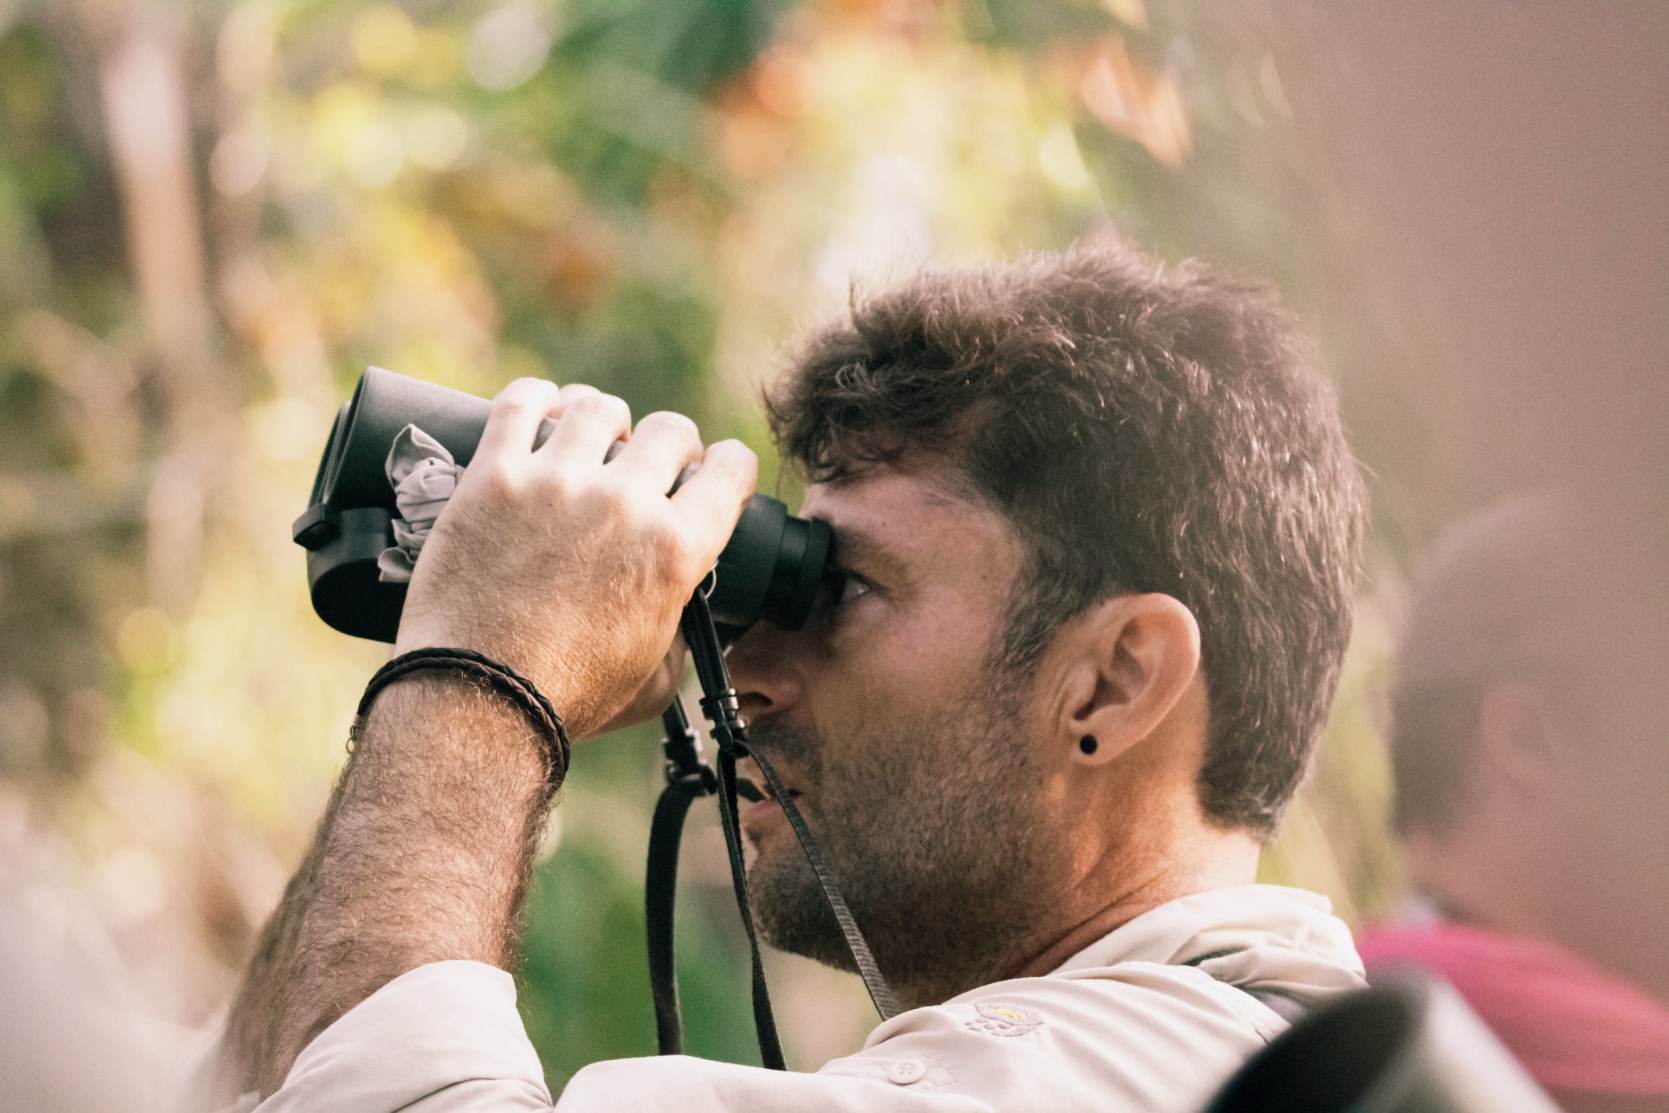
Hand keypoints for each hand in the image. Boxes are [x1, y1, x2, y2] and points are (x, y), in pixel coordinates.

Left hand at [393, 379, 757, 738]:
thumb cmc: (567, 700)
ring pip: (597, 407)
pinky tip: (538, 410)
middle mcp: (623, 504)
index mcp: (674, 551)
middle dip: (668, 446)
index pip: (730, 471)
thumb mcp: (657, 681)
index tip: (713, 470)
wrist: (478, 701)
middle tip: (647, 465)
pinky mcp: (493, 477)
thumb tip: (679, 610)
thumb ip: (680, 634)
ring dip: (602, 420)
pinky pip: (520, 404)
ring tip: (588, 438)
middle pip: (670, 429)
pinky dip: (536, 399)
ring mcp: (555, 483)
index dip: (730, 466)